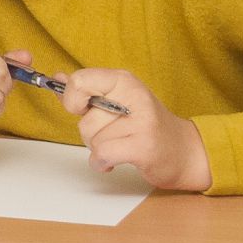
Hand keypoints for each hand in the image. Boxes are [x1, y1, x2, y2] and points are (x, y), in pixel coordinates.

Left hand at [62, 67, 212, 190]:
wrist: (184, 151)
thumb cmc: (145, 126)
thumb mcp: (116, 100)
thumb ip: (86, 91)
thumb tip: (58, 79)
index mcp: (123, 80)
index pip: (79, 81)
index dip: (72, 100)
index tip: (84, 110)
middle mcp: (133, 95)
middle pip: (83, 119)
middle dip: (90, 134)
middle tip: (113, 134)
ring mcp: (141, 121)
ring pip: (92, 139)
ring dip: (99, 150)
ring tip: (120, 146)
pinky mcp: (144, 146)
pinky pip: (102, 154)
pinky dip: (102, 163)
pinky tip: (114, 161)